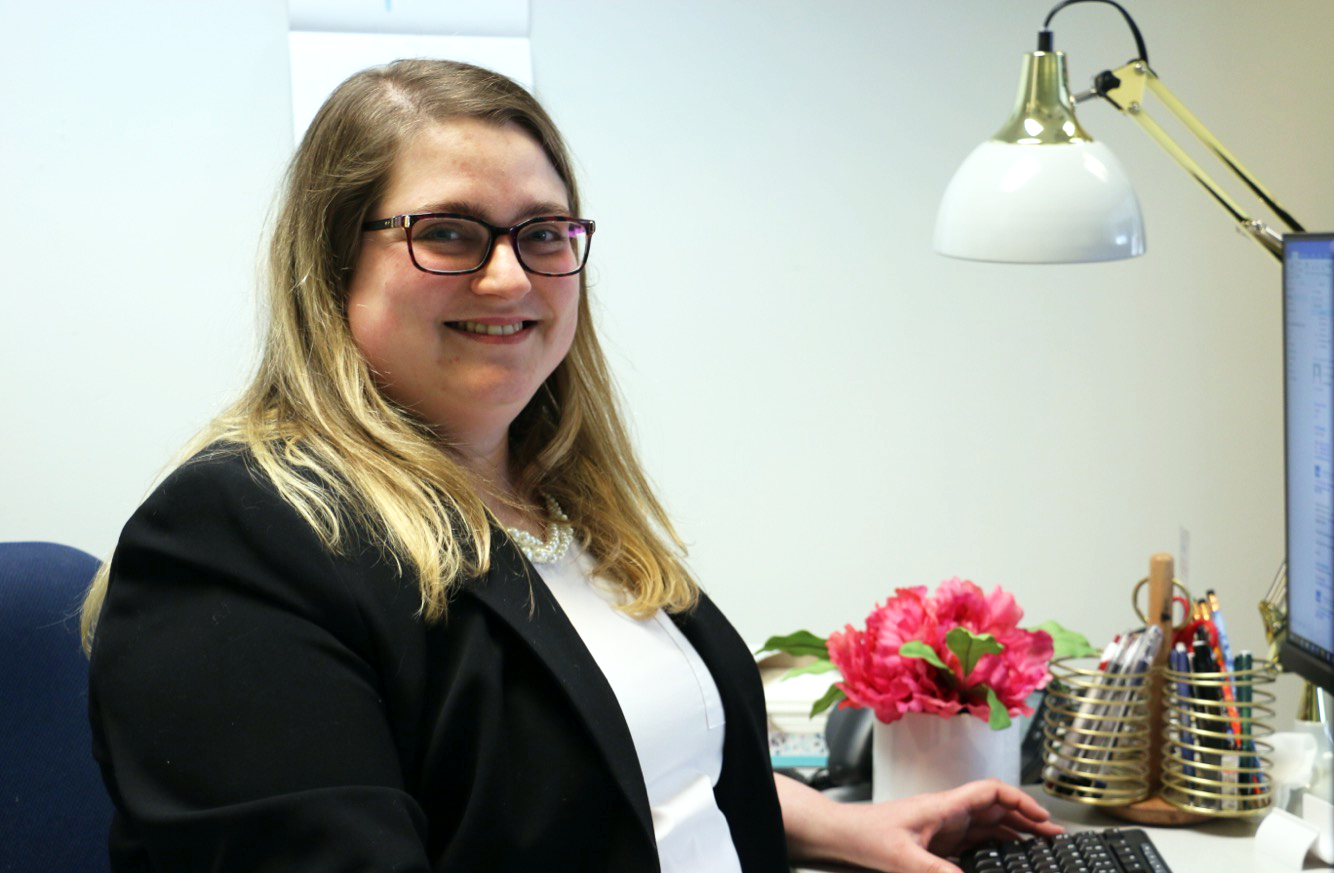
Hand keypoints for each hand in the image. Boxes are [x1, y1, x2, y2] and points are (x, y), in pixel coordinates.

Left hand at [777, 775, 1062, 872]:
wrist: (839, 836)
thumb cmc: (865, 836)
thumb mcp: (902, 858)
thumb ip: (935, 871)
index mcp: (943, 806)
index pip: (990, 792)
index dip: (1020, 802)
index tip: (1043, 818)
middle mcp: (947, 813)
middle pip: (995, 808)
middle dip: (1026, 818)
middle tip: (1054, 836)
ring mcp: (942, 827)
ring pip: (987, 824)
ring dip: (1014, 831)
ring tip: (1040, 845)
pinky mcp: (936, 841)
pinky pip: (973, 840)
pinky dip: (995, 844)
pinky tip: (1006, 857)